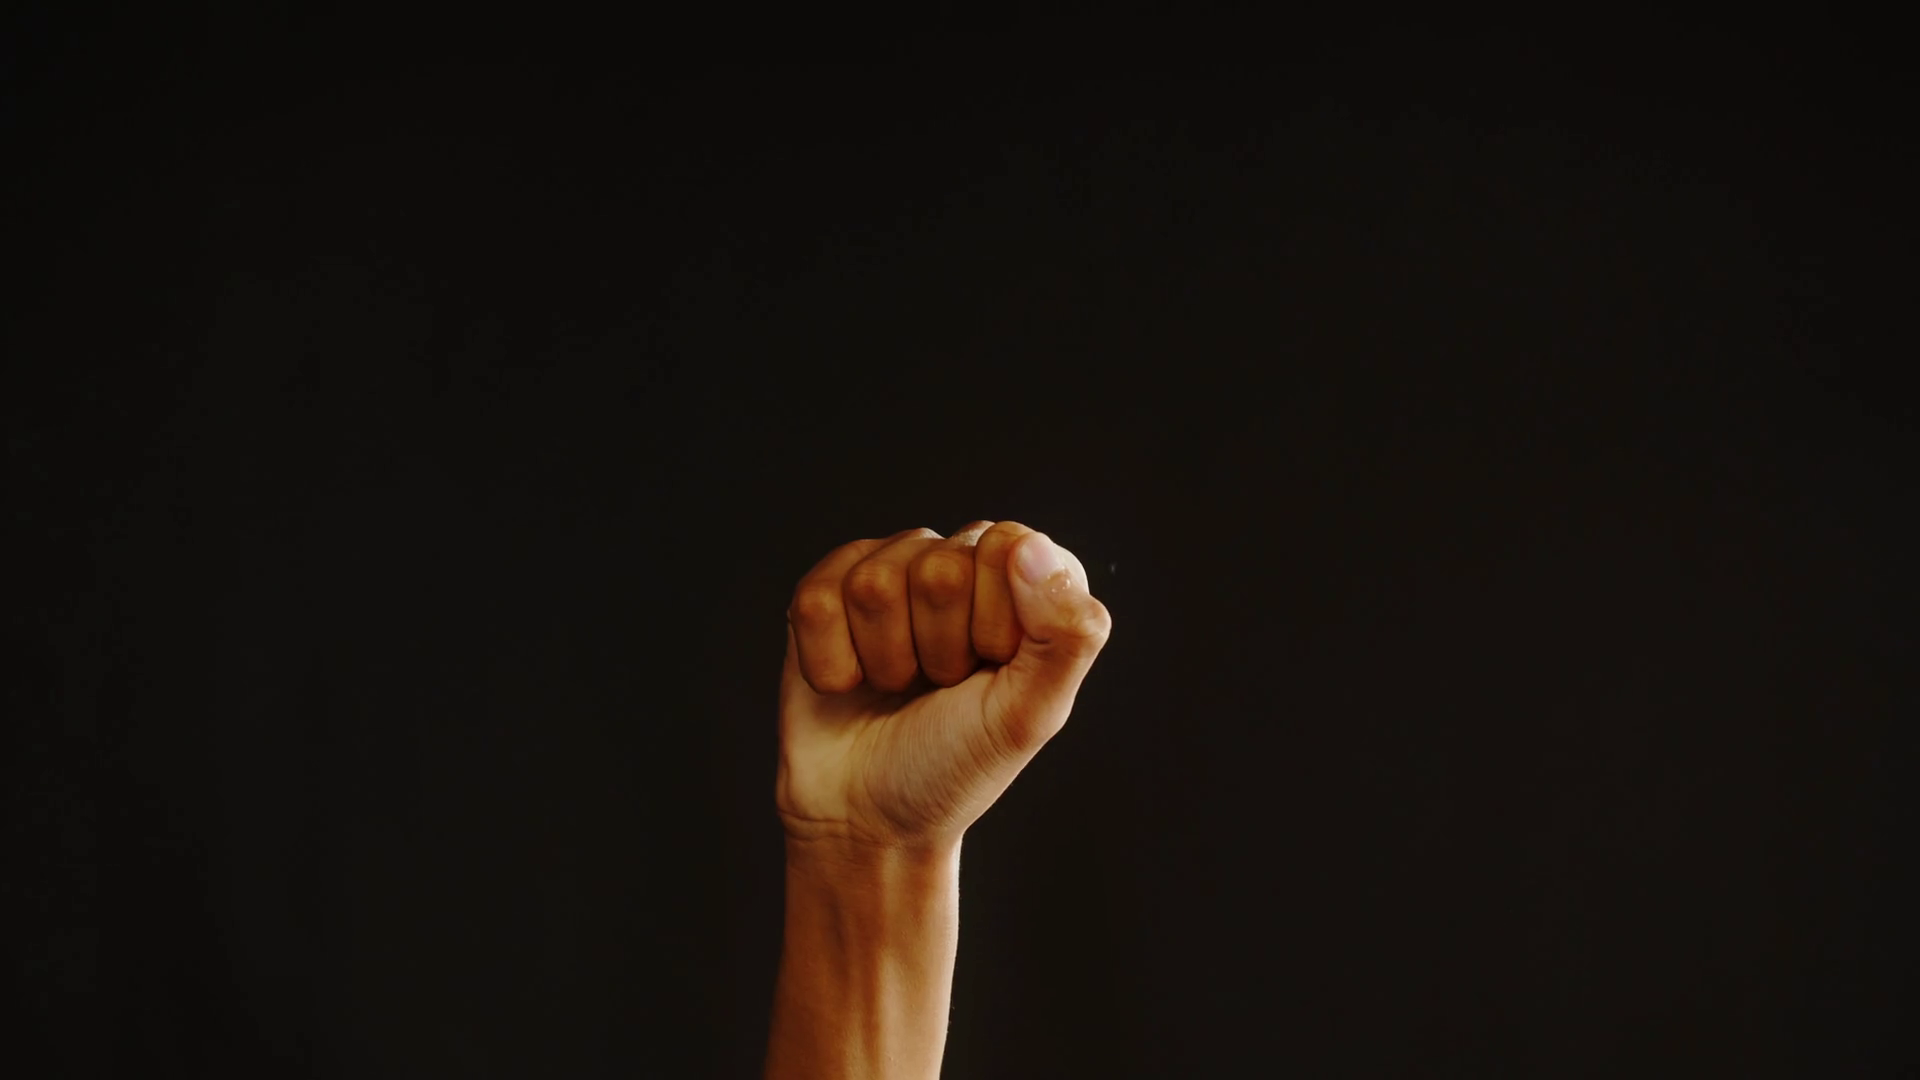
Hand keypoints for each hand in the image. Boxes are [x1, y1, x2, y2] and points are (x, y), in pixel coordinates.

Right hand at [776, 521, 1112, 851]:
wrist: (868, 816)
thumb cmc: (957, 765)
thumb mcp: (1031, 714)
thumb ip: (1068, 632)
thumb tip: (1030, 546)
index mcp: (1022, 580)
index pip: (1007, 546)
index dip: (994, 623)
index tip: (990, 671)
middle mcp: (957, 560)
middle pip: (937, 567)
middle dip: (937, 650)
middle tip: (938, 688)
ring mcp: (887, 570)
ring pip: (873, 586)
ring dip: (884, 660)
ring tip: (896, 687)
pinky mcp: (826, 590)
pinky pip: (816, 602)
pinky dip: (831, 664)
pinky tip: (850, 683)